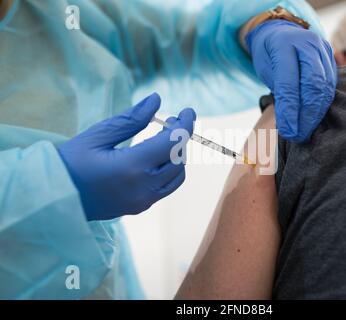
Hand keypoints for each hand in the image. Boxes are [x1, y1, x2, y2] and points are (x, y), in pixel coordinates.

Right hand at [58, 93, 195, 220]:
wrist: (53, 197)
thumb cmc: (70, 162)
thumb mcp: (98, 135)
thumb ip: (131, 119)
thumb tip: (156, 100)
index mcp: (133, 167)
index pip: (174, 142)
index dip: (185, 124)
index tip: (187, 111)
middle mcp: (144, 187)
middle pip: (179, 159)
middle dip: (180, 137)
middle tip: (169, 122)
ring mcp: (143, 201)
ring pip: (177, 176)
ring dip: (177, 155)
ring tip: (162, 139)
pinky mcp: (140, 207)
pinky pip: (166, 187)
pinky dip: (168, 170)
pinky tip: (154, 157)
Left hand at [245, 20, 337, 142]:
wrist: (281, 33)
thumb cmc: (270, 55)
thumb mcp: (266, 70)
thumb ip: (280, 90)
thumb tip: (291, 122)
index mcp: (284, 44)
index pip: (289, 83)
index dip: (289, 111)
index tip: (287, 131)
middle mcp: (307, 43)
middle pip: (313, 85)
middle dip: (306, 115)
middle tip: (298, 135)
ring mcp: (322, 49)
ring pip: (325, 87)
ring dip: (316, 113)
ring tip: (305, 131)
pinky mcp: (331, 57)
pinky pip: (331, 85)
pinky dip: (323, 104)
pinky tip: (315, 119)